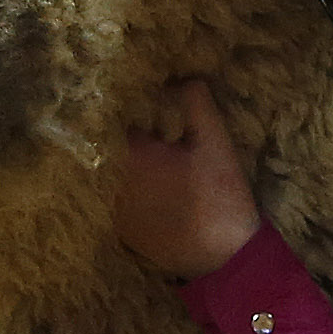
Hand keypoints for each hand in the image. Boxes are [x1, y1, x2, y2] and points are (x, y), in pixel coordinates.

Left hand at [115, 79, 261, 278]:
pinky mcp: (121, 231)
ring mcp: (113, 209)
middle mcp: (111, 180)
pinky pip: (116, 202)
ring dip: (123, 165)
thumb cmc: (220, 195)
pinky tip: (149, 192)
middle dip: (124, 136)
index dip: (131, 108)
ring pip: (111, 174)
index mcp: (131, 152)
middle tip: (148, 131)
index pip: (117, 117)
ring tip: (147, 161)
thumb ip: (196, 103)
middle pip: (110, 146)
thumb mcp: (216, 142)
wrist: (223, 257)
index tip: (144, 105)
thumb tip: (182, 76)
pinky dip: (127, 193)